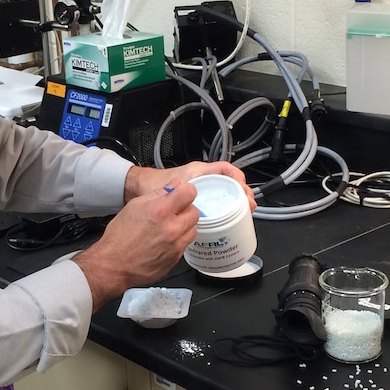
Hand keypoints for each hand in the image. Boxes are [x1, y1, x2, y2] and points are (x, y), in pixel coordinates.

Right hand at [73, 181, 200, 309]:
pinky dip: (178, 240)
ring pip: (192, 229)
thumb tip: (175, 185)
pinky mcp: (176, 258)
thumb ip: (158, 193)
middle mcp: (172, 228)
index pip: (189, 193)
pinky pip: (185, 244)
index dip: (185, 191)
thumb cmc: (119, 237)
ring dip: (183, 226)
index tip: (181, 194)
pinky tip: (163, 241)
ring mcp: (176, 245)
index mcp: (161, 211)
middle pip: (194, 212)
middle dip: (184, 210)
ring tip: (166, 228)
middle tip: (171, 213)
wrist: (114, 265)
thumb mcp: (134, 206)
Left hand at [125, 161, 255, 211]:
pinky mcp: (199, 202)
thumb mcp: (167, 187)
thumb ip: (177, 190)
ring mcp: (202, 191)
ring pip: (226, 195)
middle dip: (242, 194)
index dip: (238, 178)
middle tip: (249, 205)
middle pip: (230, 184)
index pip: (225, 169)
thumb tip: (190, 199)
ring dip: (237, 202)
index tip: (244, 188)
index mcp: (198, 172)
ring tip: (245, 213)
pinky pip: (217, 204)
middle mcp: (203, 180)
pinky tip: (230, 219)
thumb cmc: (153, 184)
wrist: (140, 190)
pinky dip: (226, 209)